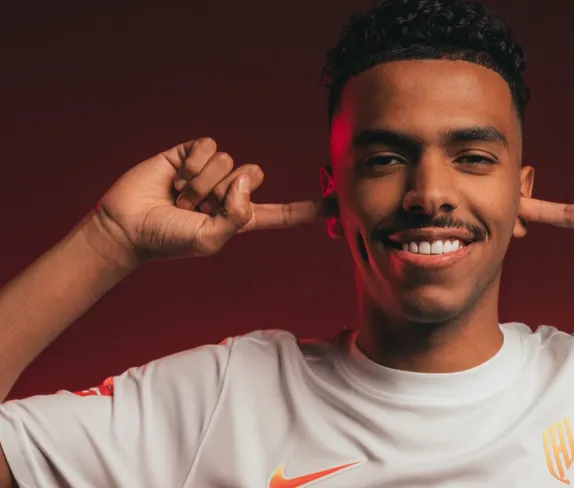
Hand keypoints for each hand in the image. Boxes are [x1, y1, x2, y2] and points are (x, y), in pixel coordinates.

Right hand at [92, 137, 326, 265]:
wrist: (127, 225)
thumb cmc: (167, 239)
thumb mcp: (209, 239)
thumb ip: (236, 215)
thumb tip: (247, 177)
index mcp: (241, 217)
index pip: (283, 213)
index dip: (309, 209)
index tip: (337, 204)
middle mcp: (231, 192)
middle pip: (255, 174)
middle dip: (224, 191)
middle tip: (194, 208)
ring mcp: (211, 171)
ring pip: (229, 161)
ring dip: (201, 183)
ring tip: (179, 198)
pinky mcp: (190, 154)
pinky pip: (208, 146)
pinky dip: (192, 164)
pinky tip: (174, 178)